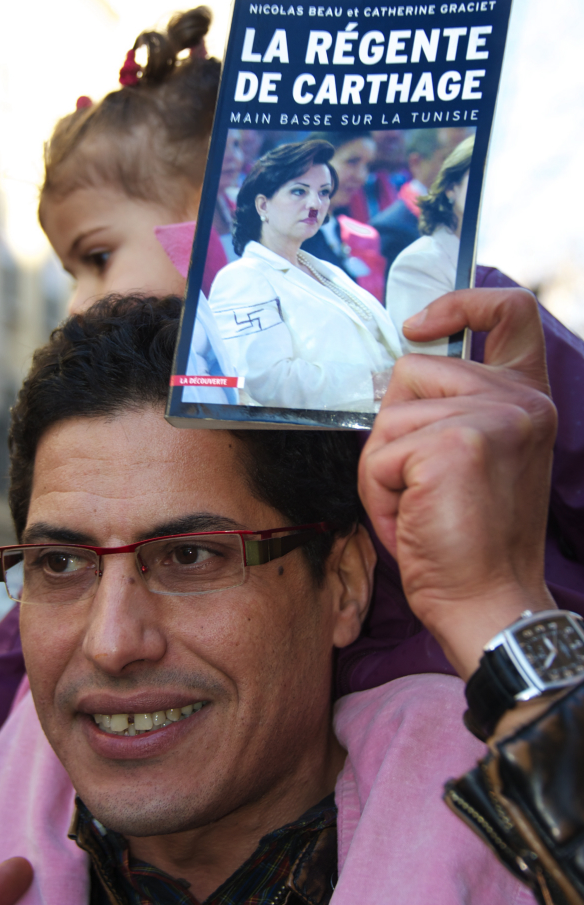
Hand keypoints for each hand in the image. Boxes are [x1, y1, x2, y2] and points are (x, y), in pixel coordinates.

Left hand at [359, 288, 556, 678]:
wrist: (487, 602)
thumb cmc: (470, 541)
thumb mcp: (474, 458)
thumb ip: (453, 409)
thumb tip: (395, 381)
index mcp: (527, 400)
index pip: (511, 311)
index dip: (462, 303)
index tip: (420, 326)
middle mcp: (519, 401)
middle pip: (410, 372)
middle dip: (393, 433)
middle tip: (416, 487)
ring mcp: (490, 417)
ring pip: (387, 416)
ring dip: (382, 470)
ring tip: (416, 510)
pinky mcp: (452, 445)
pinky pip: (378, 454)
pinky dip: (377, 493)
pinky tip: (410, 521)